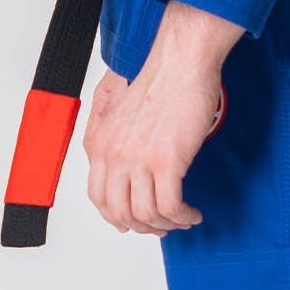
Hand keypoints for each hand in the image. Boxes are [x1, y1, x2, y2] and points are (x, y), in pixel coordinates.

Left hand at [81, 1, 242, 234]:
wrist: (180, 62)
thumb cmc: (160, 80)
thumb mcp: (123, 113)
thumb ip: (119, 141)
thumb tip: (131, 168)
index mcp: (100, 143)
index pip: (98, 196)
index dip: (115, 216)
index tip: (130, 221)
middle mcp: (114, 155)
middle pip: (120, 212)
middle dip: (142, 227)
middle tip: (160, 226)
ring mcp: (139, 160)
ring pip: (146, 215)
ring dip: (166, 225)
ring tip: (182, 219)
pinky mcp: (167, 162)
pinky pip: (170, 207)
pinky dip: (182, 216)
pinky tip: (191, 213)